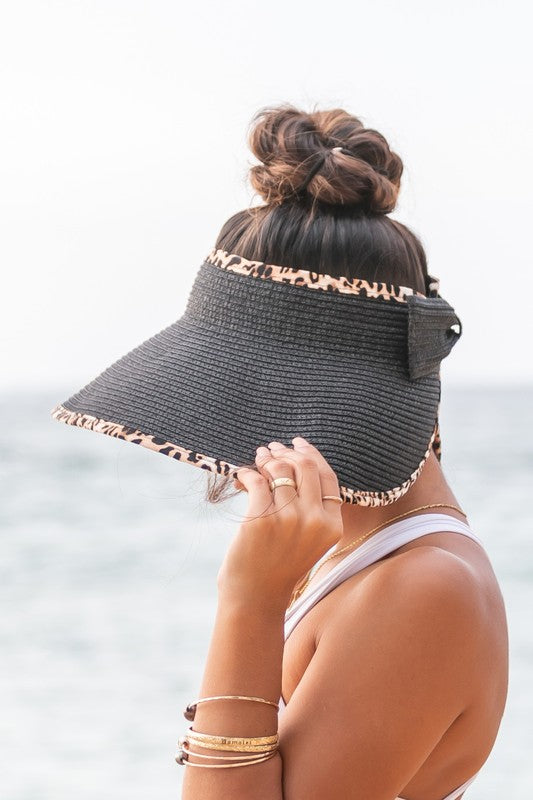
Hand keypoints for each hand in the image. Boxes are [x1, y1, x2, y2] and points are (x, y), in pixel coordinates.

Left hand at [216, 436, 343, 612]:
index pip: (327, 476)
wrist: (256, 598)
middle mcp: (314, 520)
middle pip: (305, 466)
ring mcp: (288, 520)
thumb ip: (312, 509)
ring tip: (258, 457)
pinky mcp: (260, 519)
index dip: (312, 454)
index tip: (298, 443)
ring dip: (266, 458)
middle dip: (287, 451)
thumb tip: (291, 463)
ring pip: (280, 470)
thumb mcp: (310, 540)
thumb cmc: (280, 567)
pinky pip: (256, 481)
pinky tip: (243, 476)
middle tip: (273, 448)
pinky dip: (248, 473)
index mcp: (332, 525)